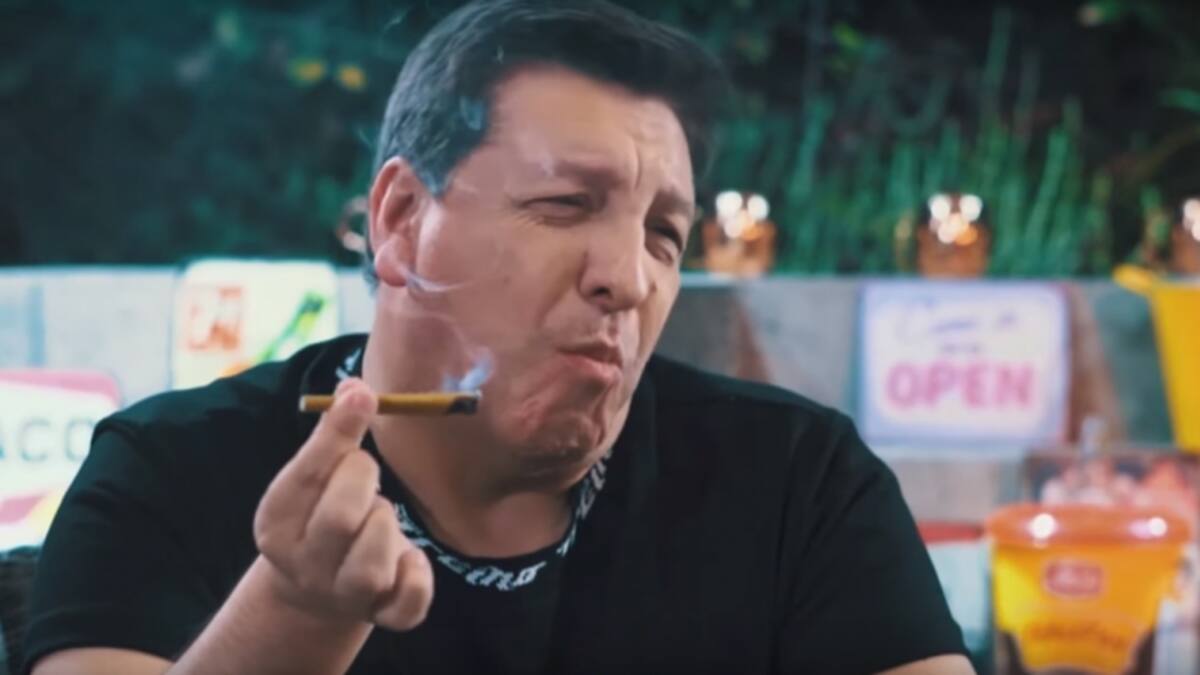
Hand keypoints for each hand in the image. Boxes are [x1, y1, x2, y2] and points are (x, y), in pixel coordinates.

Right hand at [253, 377, 433, 630]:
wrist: (314, 591)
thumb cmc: (320, 513)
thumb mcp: (313, 478)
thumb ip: (333, 436)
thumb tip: (357, 385)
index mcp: (276, 523)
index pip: (308, 474)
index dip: (339, 431)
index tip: (364, 394)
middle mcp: (304, 565)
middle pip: (340, 519)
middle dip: (364, 482)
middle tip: (367, 478)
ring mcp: (343, 597)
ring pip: (372, 565)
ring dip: (387, 530)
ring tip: (380, 519)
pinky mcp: (385, 616)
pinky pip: (408, 603)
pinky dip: (417, 576)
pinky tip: (410, 556)